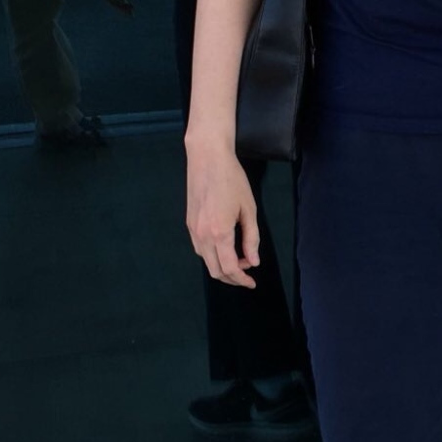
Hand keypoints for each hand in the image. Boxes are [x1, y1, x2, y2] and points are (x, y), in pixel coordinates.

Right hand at [186, 144, 261, 287]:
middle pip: (215, 270)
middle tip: (247, 272)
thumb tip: (252, 262)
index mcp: (220, 232)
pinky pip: (199, 249)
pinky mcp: (189, 224)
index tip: (252, 283)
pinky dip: (212, 256)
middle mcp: (203, 235)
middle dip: (232, 278)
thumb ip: (251, 238)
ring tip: (239, 258)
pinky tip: (224, 247)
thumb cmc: (232, 180)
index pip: (230, 267)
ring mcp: (193, 230)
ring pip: (206, 261)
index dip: (241, 280)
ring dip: (222, 266)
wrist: (207, 158)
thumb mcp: (249, 209)